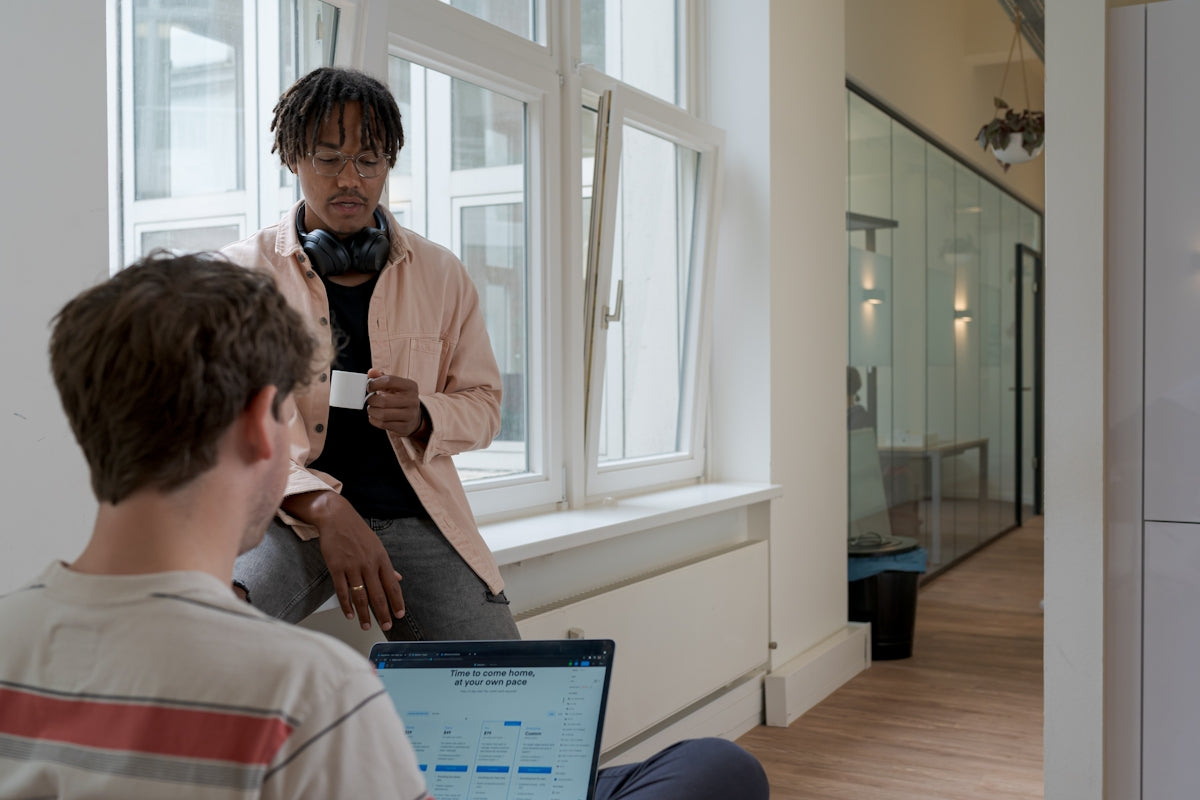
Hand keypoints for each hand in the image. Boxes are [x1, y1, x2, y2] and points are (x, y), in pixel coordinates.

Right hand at [283, 490, 404, 630]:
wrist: (337, 517)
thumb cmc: (358, 532)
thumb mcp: (377, 546)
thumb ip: (387, 566)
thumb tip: (398, 579)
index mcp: (381, 559)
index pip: (392, 585)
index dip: (396, 602)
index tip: (399, 615)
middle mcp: (369, 564)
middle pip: (378, 594)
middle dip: (383, 613)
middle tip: (385, 627)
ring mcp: (352, 566)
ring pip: (360, 596)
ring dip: (364, 614)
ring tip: (366, 626)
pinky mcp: (336, 567)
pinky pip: (342, 591)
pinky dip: (346, 605)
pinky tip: (350, 614)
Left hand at [365, 368, 429, 439]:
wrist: (412, 417)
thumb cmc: (399, 397)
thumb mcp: (394, 386)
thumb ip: (381, 377)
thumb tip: (371, 372)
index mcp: (411, 386)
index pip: (389, 380)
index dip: (374, 383)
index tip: (369, 387)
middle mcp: (413, 400)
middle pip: (383, 400)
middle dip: (371, 400)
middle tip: (369, 400)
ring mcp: (410, 415)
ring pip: (382, 414)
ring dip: (372, 411)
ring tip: (371, 408)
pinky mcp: (404, 427)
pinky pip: (383, 424)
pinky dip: (374, 420)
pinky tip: (375, 416)